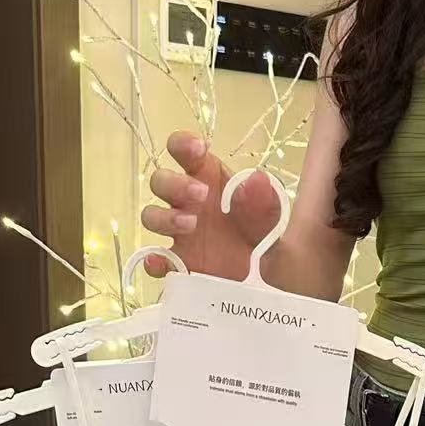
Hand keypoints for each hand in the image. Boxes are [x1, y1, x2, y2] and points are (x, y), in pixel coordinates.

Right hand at [140, 132, 283, 278]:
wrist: (264, 281)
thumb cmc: (261, 237)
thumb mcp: (272, 221)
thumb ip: (265, 203)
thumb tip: (256, 179)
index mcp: (209, 179)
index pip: (184, 152)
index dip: (183, 144)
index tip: (198, 149)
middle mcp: (188, 202)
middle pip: (161, 181)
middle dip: (175, 183)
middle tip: (201, 195)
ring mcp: (179, 233)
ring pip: (152, 215)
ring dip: (164, 217)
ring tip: (190, 225)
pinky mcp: (178, 262)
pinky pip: (155, 259)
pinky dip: (154, 260)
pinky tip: (165, 263)